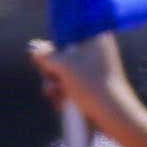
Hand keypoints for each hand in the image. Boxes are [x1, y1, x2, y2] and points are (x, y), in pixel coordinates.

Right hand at [30, 32, 146, 146]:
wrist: (113, 115)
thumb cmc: (91, 84)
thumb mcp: (63, 66)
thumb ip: (45, 54)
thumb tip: (33, 46)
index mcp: (97, 37)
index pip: (67, 31)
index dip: (52, 45)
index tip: (45, 56)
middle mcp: (97, 50)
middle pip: (61, 53)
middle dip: (51, 69)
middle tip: (54, 77)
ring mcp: (93, 69)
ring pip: (61, 71)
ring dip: (53, 84)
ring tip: (58, 94)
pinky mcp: (90, 85)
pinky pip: (68, 84)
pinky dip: (61, 93)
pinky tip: (61, 103)